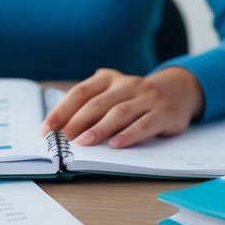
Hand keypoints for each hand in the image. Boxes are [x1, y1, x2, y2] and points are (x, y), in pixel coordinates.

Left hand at [42, 67, 203, 148]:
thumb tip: (61, 130)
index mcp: (108, 78)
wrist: (178, 90)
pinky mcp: (164, 112)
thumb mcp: (113, 95)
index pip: (80, 93)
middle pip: (98, 103)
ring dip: (100, 129)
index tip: (47, 129)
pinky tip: (117, 145)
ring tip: (84, 143)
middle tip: (64, 139)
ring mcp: (147, 97)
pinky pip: (145, 124)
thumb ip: (92, 106)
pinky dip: (130, 135)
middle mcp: (127, 84)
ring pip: (120, 113)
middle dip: (77, 122)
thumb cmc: (135, 98)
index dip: (61, 111)